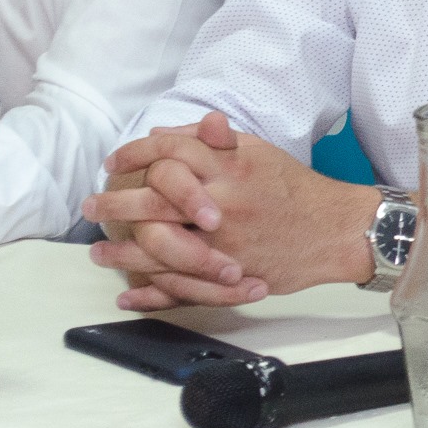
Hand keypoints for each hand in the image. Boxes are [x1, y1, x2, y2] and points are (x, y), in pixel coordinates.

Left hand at [84, 112, 370, 310]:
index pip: (169, 153)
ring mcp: (226, 243)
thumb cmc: (295, 189)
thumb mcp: (257, 152)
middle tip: (91, 206)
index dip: (135, 154)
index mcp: (230, 167)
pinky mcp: (232, 274)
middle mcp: (224, 202)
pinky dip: (152, 293)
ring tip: (98, 250)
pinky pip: (184, 287)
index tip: (113, 162)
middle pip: (154, 200)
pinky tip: (129, 291)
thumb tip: (164, 135)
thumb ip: (212, 143)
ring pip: (161, 248)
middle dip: (115, 203)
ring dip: (123, 251)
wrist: (336, 229)